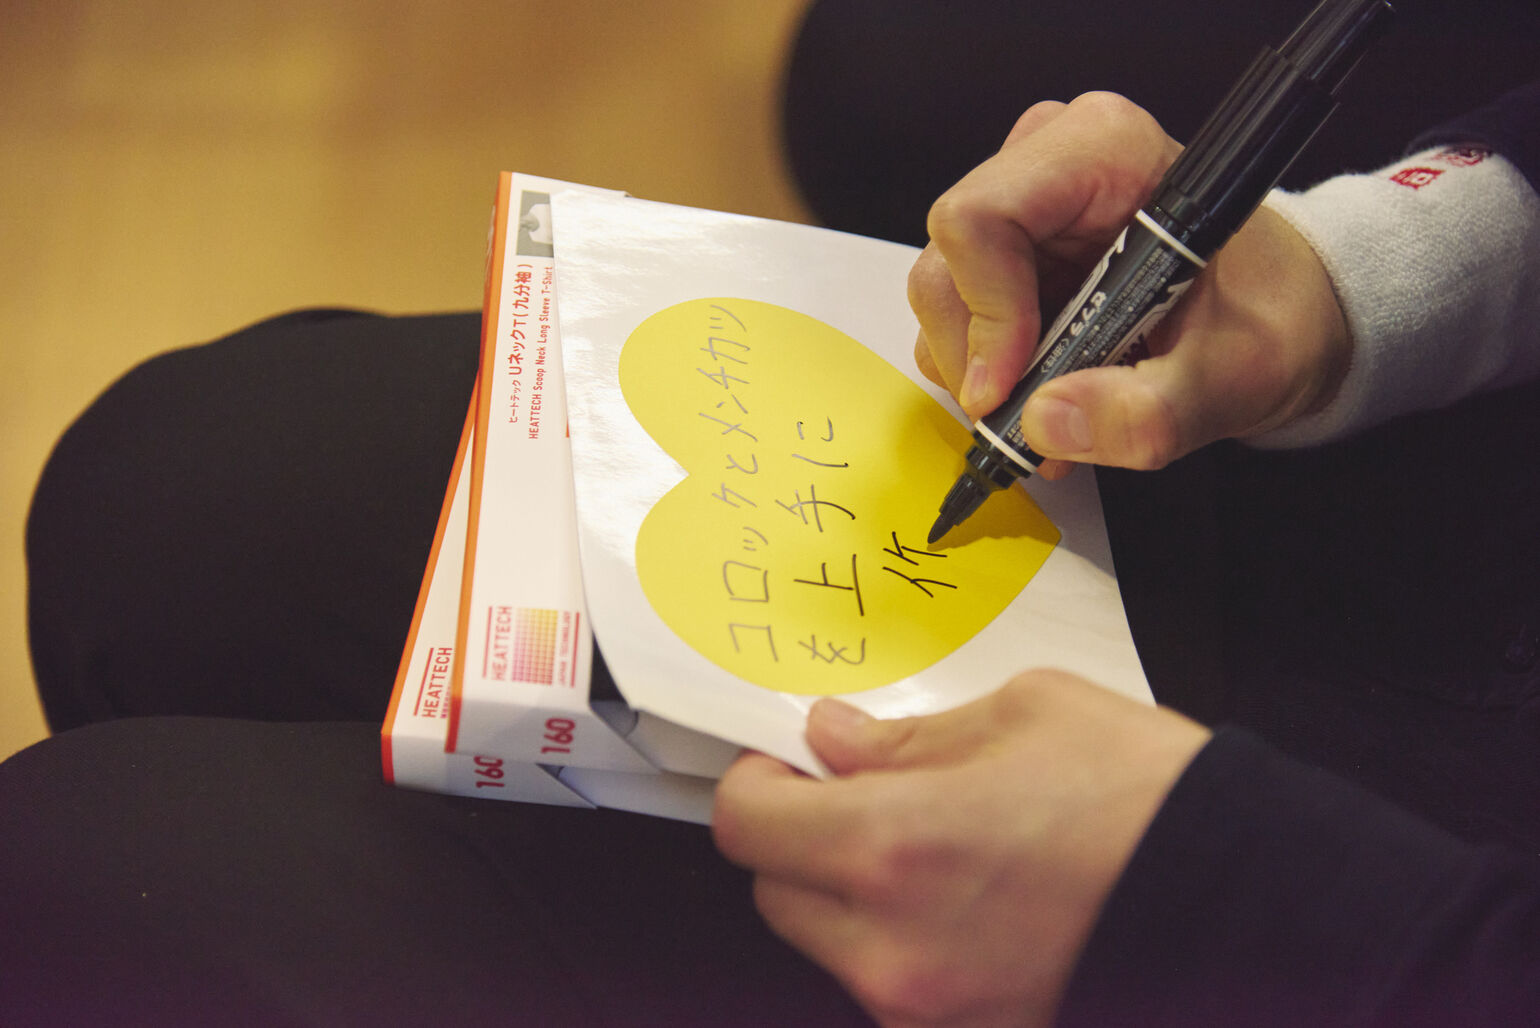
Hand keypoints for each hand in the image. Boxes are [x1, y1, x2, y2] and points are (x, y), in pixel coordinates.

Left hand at [712, 670, 1210, 1026]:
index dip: (756, 783)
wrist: (1260, 907)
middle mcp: (894, 947)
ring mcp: (930, 1010)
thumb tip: (836, 744)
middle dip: (801, 838)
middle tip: (856, 795)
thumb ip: (906, 737)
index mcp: (895, 846)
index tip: (784, 764)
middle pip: (775, 893)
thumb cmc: (1154, 804)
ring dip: (851, 895)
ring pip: (832, 948)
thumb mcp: (1025, 716)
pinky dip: (903, 942)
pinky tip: (969, 899)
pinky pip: (894, 987)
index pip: (748, 827)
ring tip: (934, 848)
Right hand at [909, 92, 1348, 477]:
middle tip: (1030, 416)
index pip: (982, 219)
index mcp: (1106, 153)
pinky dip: (988, 370)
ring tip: (1052, 409)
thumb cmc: (1265, 321)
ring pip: (942, 294)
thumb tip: (1046, 423)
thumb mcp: (1228, 381)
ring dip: (982, 370)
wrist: (1277, 318)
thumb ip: (1147, 412)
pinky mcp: (1008, 249)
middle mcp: (1050, 162)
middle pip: (947, 264)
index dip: (985, 314)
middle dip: (977, 357)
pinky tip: (1045, 390)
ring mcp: (1022, 204)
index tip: (1010, 391)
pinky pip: (957, 314)